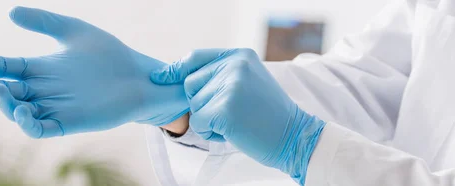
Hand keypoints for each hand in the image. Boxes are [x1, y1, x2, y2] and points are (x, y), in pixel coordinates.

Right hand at [0, 6, 187, 137]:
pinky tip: (22, 109)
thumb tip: (11, 12)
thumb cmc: (111, 54)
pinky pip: (41, 128)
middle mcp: (45, 90)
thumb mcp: (74, 31)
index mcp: (43, 69)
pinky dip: (27, 122)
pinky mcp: (69, 122)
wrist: (139, 76)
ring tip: (0, 90)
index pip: (8, 69)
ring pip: (19, 112)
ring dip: (4, 105)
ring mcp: (56, 108)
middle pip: (8, 92)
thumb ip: (45, 22)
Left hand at [151, 48, 325, 183]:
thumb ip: (221, 74)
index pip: (196, 57)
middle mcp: (235, 66)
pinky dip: (210, 133)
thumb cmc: (268, 114)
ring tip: (235, 122)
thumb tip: (179, 75)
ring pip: (193, 105)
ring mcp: (230, 86)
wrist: (294, 136)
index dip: (176, 69)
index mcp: (240, 55)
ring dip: (207, 120)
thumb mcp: (248, 81)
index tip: (160, 78)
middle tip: (230, 112)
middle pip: (190, 83)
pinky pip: (198, 122)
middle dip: (201, 102)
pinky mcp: (225, 109)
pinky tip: (232, 132)